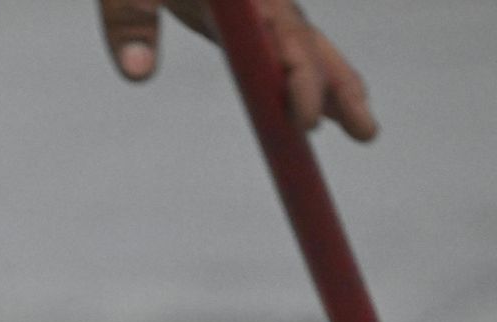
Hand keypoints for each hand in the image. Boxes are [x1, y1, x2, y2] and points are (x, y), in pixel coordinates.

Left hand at [98, 0, 377, 139]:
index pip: (283, 34)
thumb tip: (138, 73)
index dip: (300, 78)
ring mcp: (259, 8)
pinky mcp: (251, 17)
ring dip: (335, 87)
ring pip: (306, 46)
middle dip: (337, 88)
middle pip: (308, 42)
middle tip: (366, 134)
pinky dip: (310, 78)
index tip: (305, 123)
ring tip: (363, 130)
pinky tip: (324, 113)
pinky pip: (288, 49)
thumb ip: (130, 24)